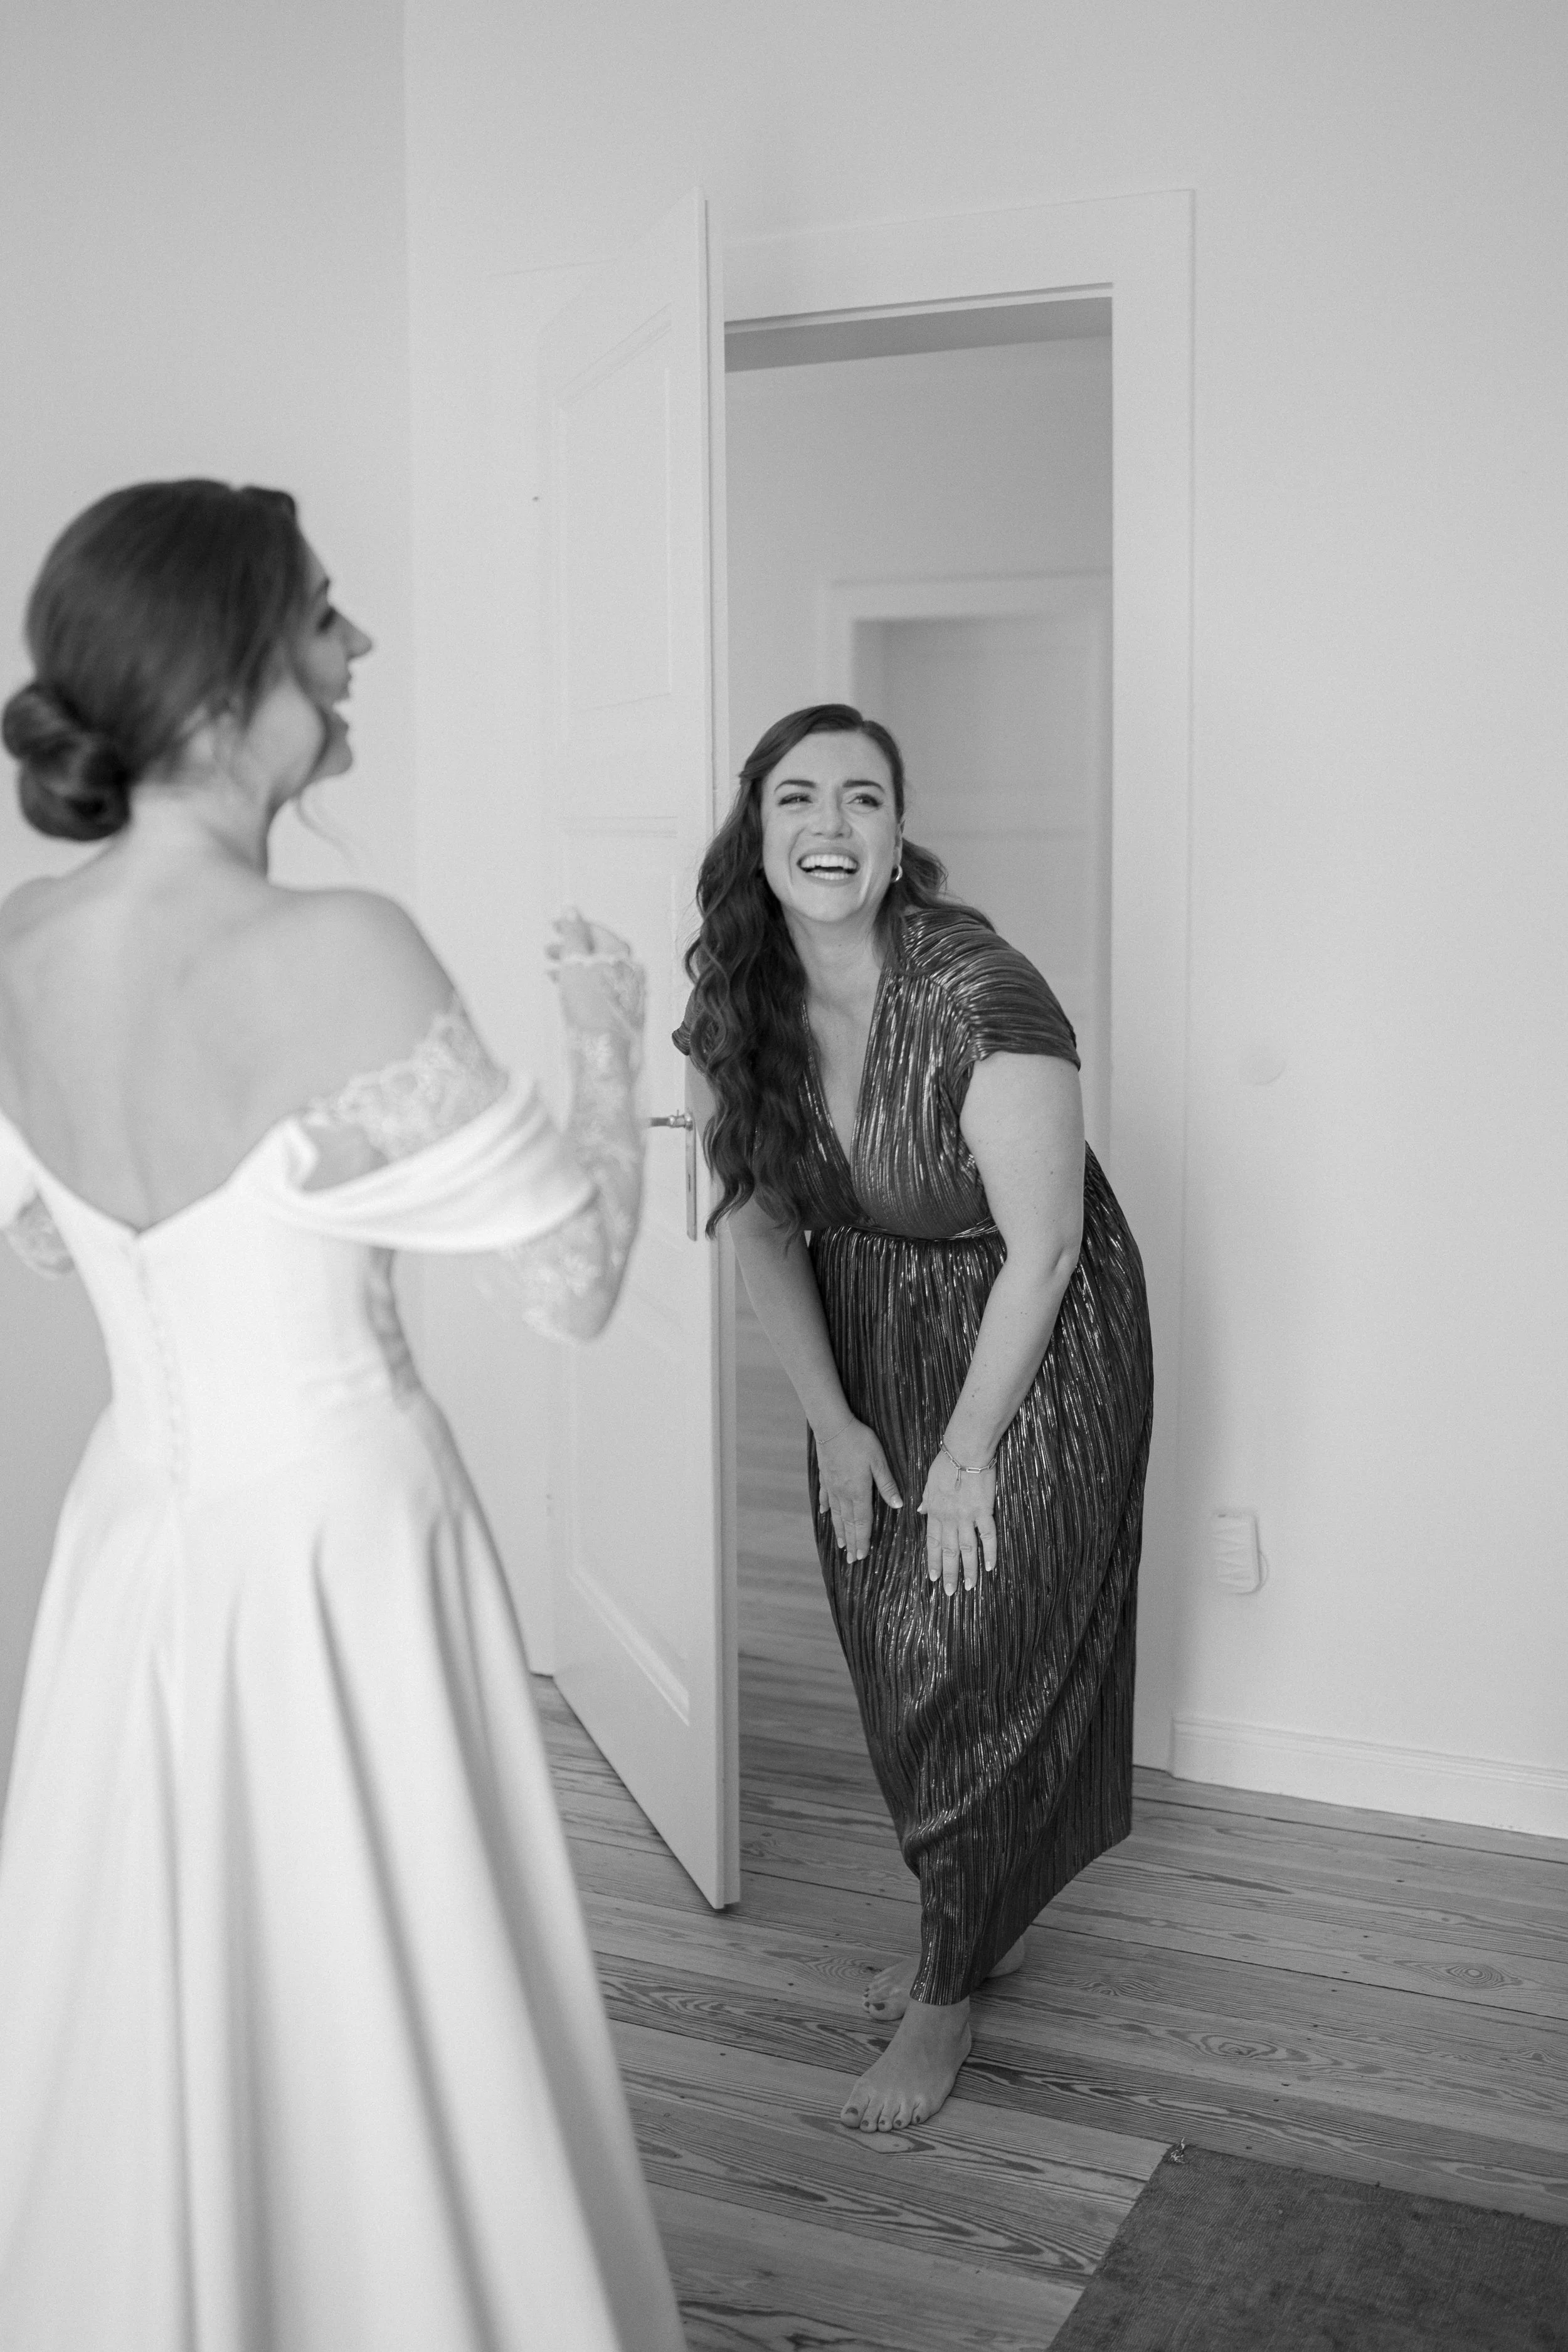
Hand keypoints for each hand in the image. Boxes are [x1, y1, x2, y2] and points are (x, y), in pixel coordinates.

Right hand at [546, 910, 644, 1037]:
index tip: (554, 925)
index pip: (598, 932)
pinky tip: (563, 989)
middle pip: (597, 952)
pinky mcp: (617, 1012)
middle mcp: (628, 974)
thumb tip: (571, 910)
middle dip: (570, 948)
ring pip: (595, 973)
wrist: (603, 1052)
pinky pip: (596, 991)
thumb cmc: (591, 1006)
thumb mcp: (576, 962)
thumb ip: (573, 934)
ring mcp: (624, 994)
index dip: (574, 925)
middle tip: (548, 948)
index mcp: (622, 957)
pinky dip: (579, 985)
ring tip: (549, 969)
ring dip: (571, 967)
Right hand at [815, 1420, 902, 1562]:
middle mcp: (843, 1494)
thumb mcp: (879, 1461)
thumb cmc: (859, 1441)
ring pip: (836, 1514)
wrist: (833, 1426)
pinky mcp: (825, 1477)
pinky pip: (825, 1497)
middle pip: (848, 1523)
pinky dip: (825, 1509)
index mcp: (859, 1492)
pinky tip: (824, 1515)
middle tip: (852, 1560)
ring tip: (841, 1545)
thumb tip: (898, 1505)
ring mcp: (832, 1486)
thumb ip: (887, 1484)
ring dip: (839, 1531)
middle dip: (852, 1542)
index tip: (862, 1556)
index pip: (862, 1522)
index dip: (863, 1539)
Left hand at [918, 1449, 997, 1595]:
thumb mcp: (929, 1482)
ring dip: (968, 1570)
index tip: (932, 1577)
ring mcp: (966, 1517)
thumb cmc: (946, 1463)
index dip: (933, 1561)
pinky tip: (991, 1567)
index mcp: (935, 1512)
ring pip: (966, 1549)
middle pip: (949, 1551)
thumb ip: (926, 1500)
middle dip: (948, 1573)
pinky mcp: (984, 1511)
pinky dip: (990, 1552)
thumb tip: (920, 1512)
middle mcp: (949, 1518)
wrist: (965, 1451)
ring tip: (969, 1587)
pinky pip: (987, 1536)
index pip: (933, 1543)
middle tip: (949, 1592)